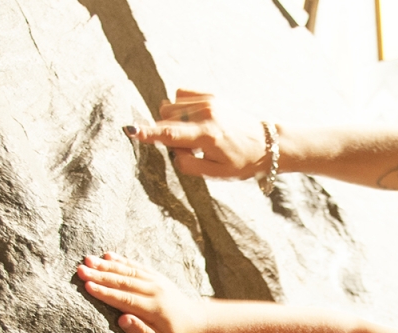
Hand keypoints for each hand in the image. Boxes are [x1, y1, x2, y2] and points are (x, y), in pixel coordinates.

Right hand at [77, 252, 204, 332]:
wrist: (196, 320)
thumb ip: (141, 332)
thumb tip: (122, 319)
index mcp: (154, 308)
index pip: (125, 299)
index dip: (105, 293)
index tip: (87, 286)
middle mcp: (154, 291)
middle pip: (123, 282)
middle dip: (100, 275)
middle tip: (80, 270)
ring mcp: (155, 281)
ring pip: (128, 271)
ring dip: (107, 265)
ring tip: (88, 260)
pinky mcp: (155, 276)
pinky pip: (136, 266)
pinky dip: (122, 260)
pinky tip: (108, 255)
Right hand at [126, 89, 265, 178]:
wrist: (267, 143)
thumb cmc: (241, 162)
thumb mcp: (216, 173)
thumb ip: (188, 164)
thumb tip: (173, 150)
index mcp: (208, 136)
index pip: (171, 134)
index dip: (148, 133)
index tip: (130, 130)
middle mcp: (207, 114)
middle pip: (166, 118)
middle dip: (169, 132)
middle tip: (191, 146)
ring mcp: (209, 101)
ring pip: (170, 106)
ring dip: (175, 120)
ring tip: (196, 133)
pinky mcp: (212, 94)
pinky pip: (180, 94)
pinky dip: (181, 106)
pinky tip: (194, 118)